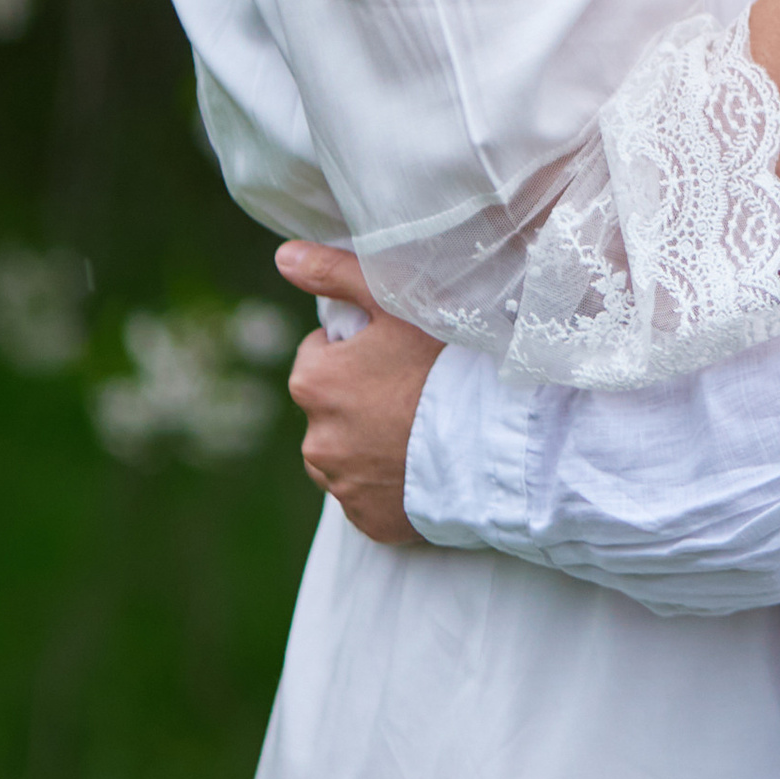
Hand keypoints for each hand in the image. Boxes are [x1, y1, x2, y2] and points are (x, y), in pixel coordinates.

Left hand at [276, 242, 438, 545]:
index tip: (396, 354)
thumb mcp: (395, 301)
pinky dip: (388, 484)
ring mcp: (342, 486)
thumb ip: (336, 274)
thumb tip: (283, 256)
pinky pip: (370, 497)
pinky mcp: (369, 521)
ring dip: (371, 444)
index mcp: (312, 381)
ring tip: (421, 429)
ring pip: (347, 455)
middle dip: (361, 399)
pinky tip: (422, 465)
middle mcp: (315, 440)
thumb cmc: (448, 362)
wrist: (496, 441)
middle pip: (332, 408)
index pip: (321, 356)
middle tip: (414, 390)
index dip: (359, 351)